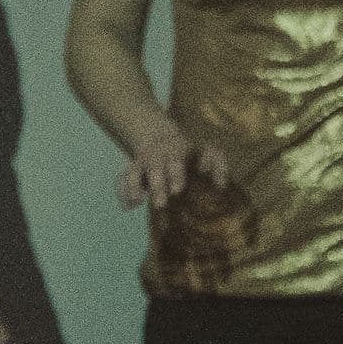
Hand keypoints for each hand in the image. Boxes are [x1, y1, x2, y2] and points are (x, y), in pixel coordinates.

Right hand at [116, 120, 231, 209]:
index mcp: (175, 150)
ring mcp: (140, 165)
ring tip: (138, 202)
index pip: (175, 160)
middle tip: (160, 204)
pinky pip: (121, 181)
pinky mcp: (130, 173)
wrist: (158, 136)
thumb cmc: (189, 152)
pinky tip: (128, 206)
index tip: (178, 190)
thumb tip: (221, 185)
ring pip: (132, 173)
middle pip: (153, 168)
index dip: (175, 173)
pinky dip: (123, 193)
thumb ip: (218, 165)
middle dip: (156, 186)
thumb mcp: (207, 151)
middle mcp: (155, 157)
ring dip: (133, 188)